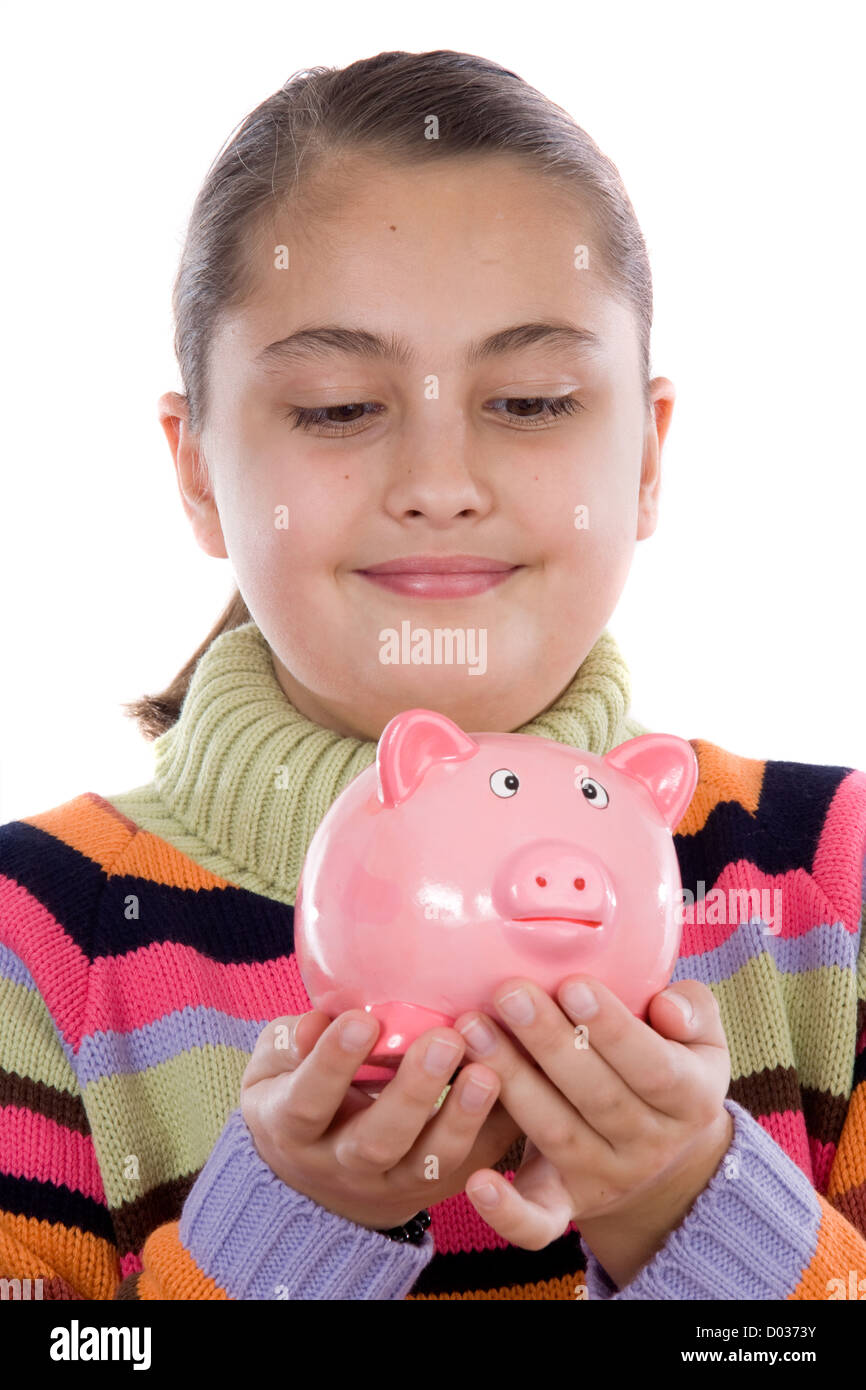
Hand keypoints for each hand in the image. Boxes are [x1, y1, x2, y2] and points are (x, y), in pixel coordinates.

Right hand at [240, 1009, 521, 1232]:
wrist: (316, 1178)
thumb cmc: (298, 1094)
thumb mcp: (275, 1069)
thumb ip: (291, 1045)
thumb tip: (316, 1021)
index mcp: (293, 1128)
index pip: (308, 1101)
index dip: (332, 1064)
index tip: (363, 1020)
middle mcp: (341, 1165)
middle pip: (377, 1142)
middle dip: (413, 1093)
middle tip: (445, 1039)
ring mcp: (391, 1184)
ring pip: (428, 1165)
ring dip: (461, 1120)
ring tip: (489, 1072)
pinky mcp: (435, 1189)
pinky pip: (470, 1167)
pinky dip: (496, 1133)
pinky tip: (519, 1088)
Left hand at [452, 976, 732, 1274]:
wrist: (663, 1159)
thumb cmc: (669, 1066)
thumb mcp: (701, 1040)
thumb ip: (692, 1011)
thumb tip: (666, 1007)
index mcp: (690, 1100)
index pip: (652, 1067)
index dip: (613, 1028)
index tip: (572, 984)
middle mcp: (649, 1147)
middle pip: (597, 1096)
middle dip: (549, 1042)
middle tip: (509, 993)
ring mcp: (604, 1179)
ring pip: (556, 1134)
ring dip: (512, 1081)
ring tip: (473, 1029)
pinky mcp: (564, 1206)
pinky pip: (537, 1224)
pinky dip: (506, 1212)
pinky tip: (477, 1183)